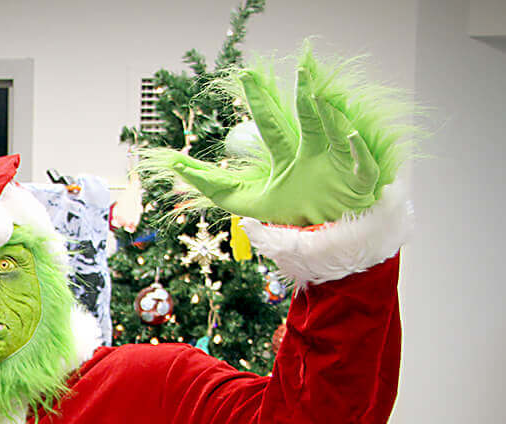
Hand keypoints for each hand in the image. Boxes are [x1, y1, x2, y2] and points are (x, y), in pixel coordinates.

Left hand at [156, 52, 385, 225]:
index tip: (245, 75)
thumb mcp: (248, 203)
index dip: (258, 101)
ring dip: (329, 115)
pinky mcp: (358, 183)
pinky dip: (356, 151)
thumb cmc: (291, 214)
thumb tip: (179, 167)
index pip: (270, 123)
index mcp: (289, 154)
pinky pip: (362, 165)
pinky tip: (348, 136)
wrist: (325, 238)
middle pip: (307, 119)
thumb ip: (216, 187)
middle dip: (302, 94)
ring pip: (335, 133)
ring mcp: (338, 164)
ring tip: (318, 95)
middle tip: (299, 68)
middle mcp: (315, 152)